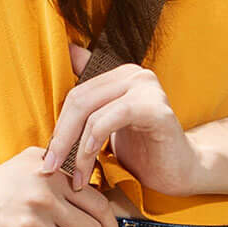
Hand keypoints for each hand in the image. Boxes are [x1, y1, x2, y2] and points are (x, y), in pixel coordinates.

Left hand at [43, 47, 207, 197]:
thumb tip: (69, 49)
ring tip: (75, 177)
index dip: (59, 125)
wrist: (179, 171)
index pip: (76, 94)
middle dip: (61, 138)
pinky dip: (94, 140)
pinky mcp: (156, 108)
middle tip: (51, 167)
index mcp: (123, 74)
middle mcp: (136, 74)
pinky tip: (89, 160)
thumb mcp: (109, 124)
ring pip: (92, 112)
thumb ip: (91, 96)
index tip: (49, 157)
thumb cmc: (143, 150)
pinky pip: (112, 118)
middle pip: (80, 100)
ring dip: (76, 150)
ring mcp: (148, 88)